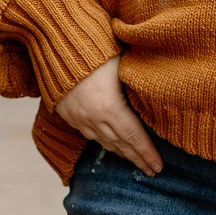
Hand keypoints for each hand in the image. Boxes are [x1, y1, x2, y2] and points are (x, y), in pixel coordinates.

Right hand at [54, 57, 162, 175]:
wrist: (55, 43)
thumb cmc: (95, 48)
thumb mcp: (123, 64)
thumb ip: (138, 84)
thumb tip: (160, 92)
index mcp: (110, 107)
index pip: (135, 137)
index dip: (148, 153)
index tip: (159, 166)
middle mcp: (93, 118)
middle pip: (120, 145)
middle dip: (137, 159)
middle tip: (151, 171)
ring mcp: (79, 118)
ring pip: (104, 142)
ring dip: (121, 153)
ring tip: (134, 161)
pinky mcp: (68, 114)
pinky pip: (89, 134)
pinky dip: (104, 142)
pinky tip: (111, 145)